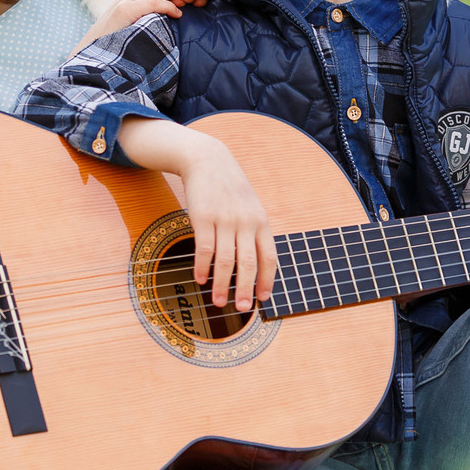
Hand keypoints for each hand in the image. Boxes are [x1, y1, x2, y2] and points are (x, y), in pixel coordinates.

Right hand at [79, 0, 206, 47]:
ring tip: (192, 2)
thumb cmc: (121, 42)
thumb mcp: (142, 22)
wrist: (95, 56)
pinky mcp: (124, 12)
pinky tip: (178, 15)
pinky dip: (167, 5)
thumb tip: (183, 5)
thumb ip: (157, 9)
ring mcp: (125, 0)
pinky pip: (150, 1)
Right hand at [117, 118, 276, 311]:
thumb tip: (256, 265)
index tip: (262, 299)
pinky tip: (200, 279)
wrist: (208, 160)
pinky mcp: (204, 217)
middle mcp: (246, 222)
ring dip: (222, 284)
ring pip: (226, 260)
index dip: (266, 280)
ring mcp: (225, 219)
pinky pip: (205, 248)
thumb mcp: (250, 207)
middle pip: (249, 263)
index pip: (269, 257)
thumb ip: (254, 232)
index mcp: (261, 222)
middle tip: (241, 309)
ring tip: (218, 302)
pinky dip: (202, 267)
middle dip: (245, 289)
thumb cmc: (230, 188)